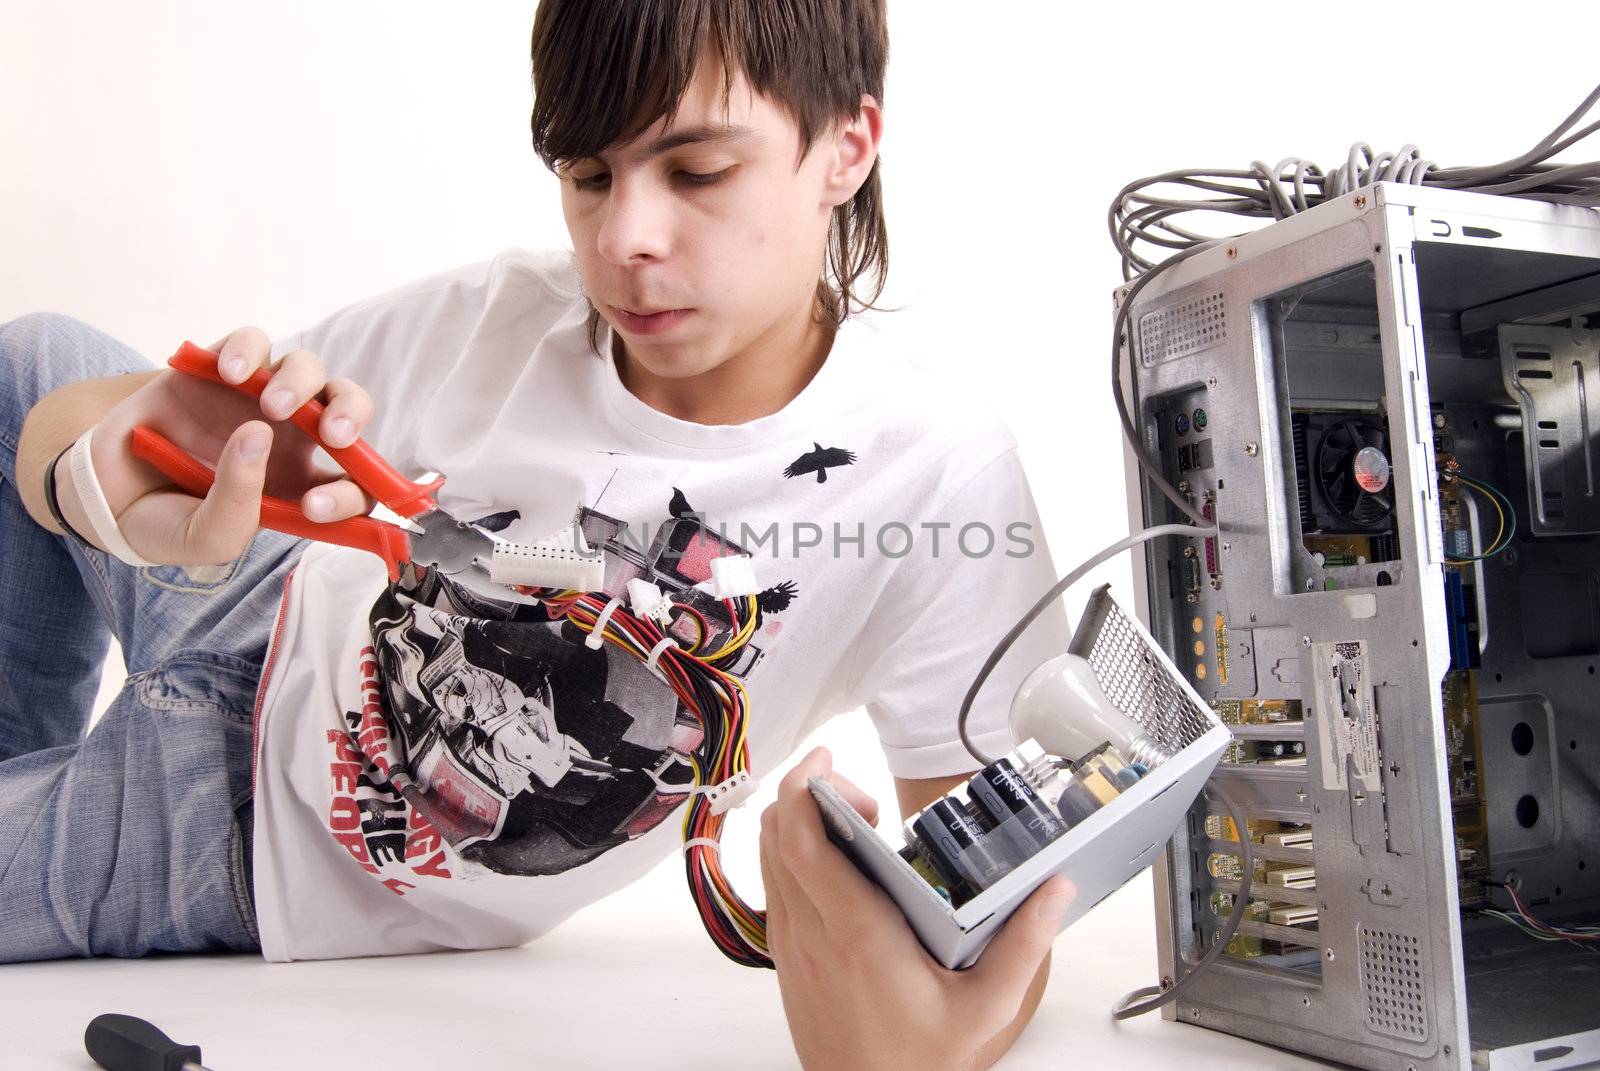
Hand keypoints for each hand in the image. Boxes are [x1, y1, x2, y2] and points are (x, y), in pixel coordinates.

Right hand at [88, 326, 376, 564]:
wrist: (103, 497)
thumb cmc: (165, 522)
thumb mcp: (207, 537)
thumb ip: (239, 505)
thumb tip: (259, 434)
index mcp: (302, 484)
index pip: (354, 481)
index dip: (352, 493)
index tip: (315, 506)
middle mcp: (289, 438)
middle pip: (346, 407)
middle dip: (352, 413)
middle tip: (333, 434)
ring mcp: (254, 399)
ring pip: (306, 368)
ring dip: (300, 382)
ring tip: (271, 405)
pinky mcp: (216, 370)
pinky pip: (251, 342)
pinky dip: (248, 350)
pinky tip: (231, 375)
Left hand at [759, 747, 1074, 1070]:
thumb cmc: (918, 1062)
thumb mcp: (987, 1008)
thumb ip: (1023, 945)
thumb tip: (1053, 892)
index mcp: (858, 934)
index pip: (803, 841)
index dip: (805, 786)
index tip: (826, 761)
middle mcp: (811, 932)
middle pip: (778, 833)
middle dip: (810, 792)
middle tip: (863, 798)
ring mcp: (791, 943)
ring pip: (768, 854)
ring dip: (800, 822)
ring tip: (854, 826)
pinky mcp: (784, 955)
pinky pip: (774, 883)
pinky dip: (793, 853)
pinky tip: (839, 864)